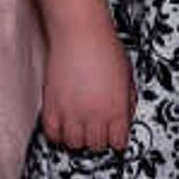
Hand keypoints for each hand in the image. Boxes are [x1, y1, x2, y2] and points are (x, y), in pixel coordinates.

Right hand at [40, 26, 134, 150]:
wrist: (79, 32)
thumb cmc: (105, 48)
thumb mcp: (127, 76)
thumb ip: (127, 101)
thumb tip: (124, 116)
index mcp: (117, 111)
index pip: (118, 144)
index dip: (116, 138)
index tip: (112, 133)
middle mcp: (95, 116)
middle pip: (95, 146)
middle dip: (97, 139)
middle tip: (95, 127)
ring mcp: (71, 113)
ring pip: (73, 144)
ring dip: (77, 137)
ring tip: (78, 124)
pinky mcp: (51, 107)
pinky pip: (52, 134)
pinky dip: (57, 132)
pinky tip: (63, 122)